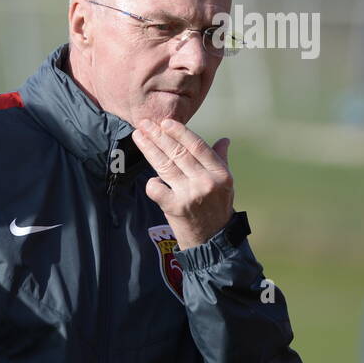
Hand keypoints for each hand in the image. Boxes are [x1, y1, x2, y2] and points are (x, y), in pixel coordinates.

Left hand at [131, 118, 233, 249]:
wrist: (212, 241)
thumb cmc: (217, 208)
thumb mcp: (225, 184)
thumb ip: (220, 160)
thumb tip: (224, 140)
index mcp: (220, 174)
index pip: (197, 146)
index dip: (180, 132)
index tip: (165, 122)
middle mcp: (206, 182)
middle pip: (178, 153)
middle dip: (158, 136)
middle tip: (144, 123)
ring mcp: (190, 195)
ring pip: (165, 166)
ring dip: (149, 149)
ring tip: (137, 135)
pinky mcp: (175, 208)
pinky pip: (156, 188)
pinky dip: (152, 182)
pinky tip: (151, 178)